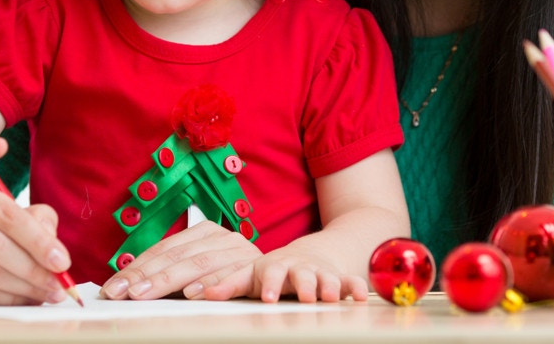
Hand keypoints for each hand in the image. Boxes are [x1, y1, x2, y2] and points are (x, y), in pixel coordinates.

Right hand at [0, 183, 72, 304]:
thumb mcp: (3, 217)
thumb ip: (35, 221)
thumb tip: (55, 248)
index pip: (10, 215)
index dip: (39, 240)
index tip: (62, 261)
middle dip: (34, 268)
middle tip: (59, 284)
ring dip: (23, 287)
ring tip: (46, 293)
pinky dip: (5, 298)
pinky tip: (23, 299)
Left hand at [98, 220, 259, 300]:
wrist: (290, 268)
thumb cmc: (232, 273)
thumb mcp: (202, 267)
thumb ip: (173, 272)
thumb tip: (129, 287)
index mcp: (204, 231)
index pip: (163, 249)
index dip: (137, 268)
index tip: (114, 288)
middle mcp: (222, 237)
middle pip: (177, 256)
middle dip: (145, 276)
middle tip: (124, 293)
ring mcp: (240, 251)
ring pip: (199, 264)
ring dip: (171, 280)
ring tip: (147, 293)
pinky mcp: (256, 268)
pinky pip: (231, 276)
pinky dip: (212, 285)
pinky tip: (193, 294)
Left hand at [206, 240, 369, 302]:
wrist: (309, 256)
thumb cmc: (273, 271)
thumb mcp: (250, 276)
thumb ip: (227, 284)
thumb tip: (193, 292)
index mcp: (273, 267)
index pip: (267, 273)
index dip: (265, 284)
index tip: (265, 297)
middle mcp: (296, 268)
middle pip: (298, 275)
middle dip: (299, 286)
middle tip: (299, 298)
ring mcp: (319, 273)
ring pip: (325, 278)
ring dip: (327, 286)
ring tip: (329, 297)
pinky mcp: (339, 278)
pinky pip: (350, 281)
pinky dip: (356, 287)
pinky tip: (360, 296)